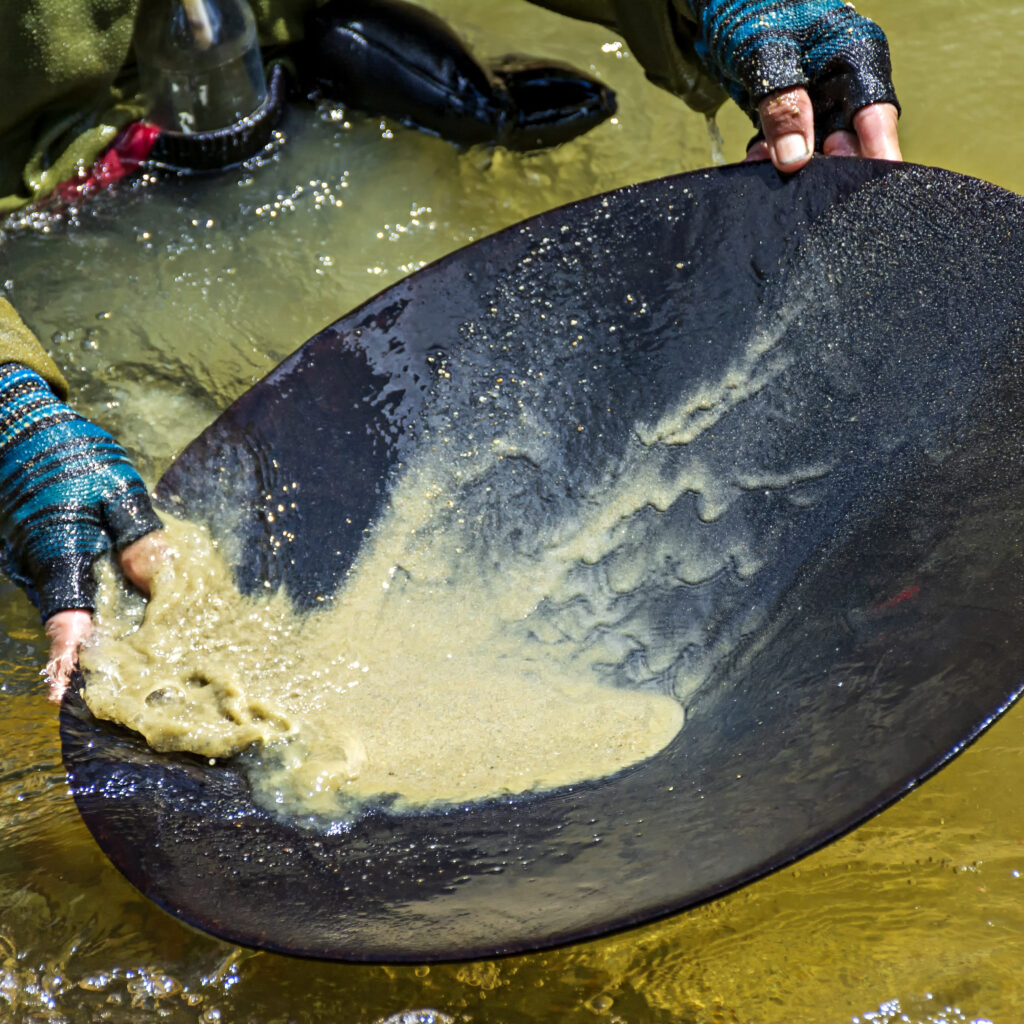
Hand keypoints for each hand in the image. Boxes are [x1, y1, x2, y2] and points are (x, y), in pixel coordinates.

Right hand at [0, 363, 164, 699]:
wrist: (25, 428)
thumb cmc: (73, 455)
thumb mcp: (118, 490)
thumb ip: (139, 538)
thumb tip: (159, 584)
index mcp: (58, 555)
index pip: (64, 622)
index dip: (70, 660)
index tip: (68, 696)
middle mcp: (42, 569)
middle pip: (72, 626)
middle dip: (94, 661)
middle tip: (125, 697)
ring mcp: (40, 566)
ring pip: (74, 610)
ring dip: (101, 637)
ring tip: (140, 669)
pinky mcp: (48, 558)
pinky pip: (74, 591)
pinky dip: (98, 609)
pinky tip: (131, 622)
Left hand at [686, 0, 900, 172]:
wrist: (722, 5)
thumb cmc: (754, 11)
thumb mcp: (769, 53)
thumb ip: (783, 107)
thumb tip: (794, 159)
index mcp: (857, 59)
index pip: (877, 118)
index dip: (877, 158)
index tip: (870, 194)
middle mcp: (844, 87)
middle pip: (849, 146)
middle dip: (824, 171)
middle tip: (798, 181)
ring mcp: (818, 105)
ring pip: (814, 154)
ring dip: (790, 169)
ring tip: (762, 161)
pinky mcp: (790, 119)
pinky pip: (786, 151)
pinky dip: (769, 160)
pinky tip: (752, 159)